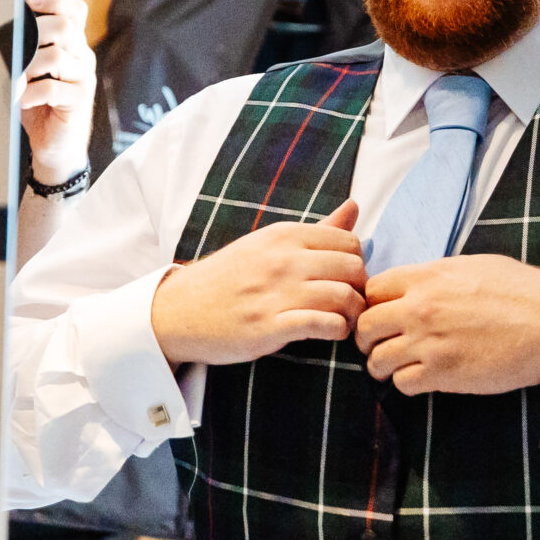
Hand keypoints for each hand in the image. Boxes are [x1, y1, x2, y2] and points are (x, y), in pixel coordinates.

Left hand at [18, 0, 95, 187]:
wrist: (56, 147)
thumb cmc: (40, 106)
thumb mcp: (33, 71)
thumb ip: (29, 49)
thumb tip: (11, 29)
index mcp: (74, 44)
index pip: (74, 9)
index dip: (54, 0)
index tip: (29, 2)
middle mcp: (83, 57)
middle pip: (65, 27)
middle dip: (33, 33)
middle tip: (17, 50)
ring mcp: (84, 78)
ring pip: (55, 56)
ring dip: (28, 66)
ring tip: (19, 80)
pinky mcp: (79, 101)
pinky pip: (51, 88)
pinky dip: (29, 93)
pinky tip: (22, 100)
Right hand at [151, 200, 367, 365]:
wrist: (180, 311)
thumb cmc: (230, 277)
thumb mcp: (269, 244)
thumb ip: (318, 229)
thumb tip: (354, 206)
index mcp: (285, 235)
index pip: (350, 243)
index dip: (357, 264)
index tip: (347, 280)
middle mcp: (282, 260)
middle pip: (354, 269)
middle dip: (360, 288)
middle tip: (350, 303)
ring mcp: (276, 293)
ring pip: (344, 297)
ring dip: (353, 313)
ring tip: (343, 320)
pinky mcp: (269, 327)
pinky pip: (323, 325)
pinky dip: (338, 330)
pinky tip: (331, 332)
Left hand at [354, 255, 539, 394]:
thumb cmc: (523, 291)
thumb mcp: (474, 266)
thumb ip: (437, 275)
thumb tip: (420, 283)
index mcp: (427, 277)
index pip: (371, 290)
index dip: (372, 304)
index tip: (381, 314)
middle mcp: (419, 308)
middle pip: (365, 327)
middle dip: (368, 338)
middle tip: (380, 345)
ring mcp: (428, 342)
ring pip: (376, 360)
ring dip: (383, 365)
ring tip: (397, 366)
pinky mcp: (443, 373)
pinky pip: (402, 384)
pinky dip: (406, 383)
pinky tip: (422, 378)